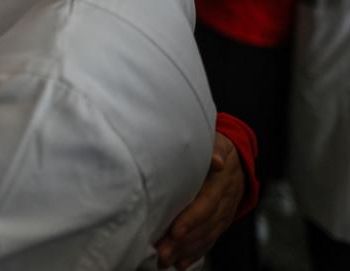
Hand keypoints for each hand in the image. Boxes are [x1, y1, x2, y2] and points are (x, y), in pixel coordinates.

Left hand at [156, 133, 243, 269]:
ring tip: (166, 261)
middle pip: (204, 224)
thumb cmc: (217, 147)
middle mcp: (225, 200)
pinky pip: (210, 239)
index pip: (207, 204)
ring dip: (186, 250)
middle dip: (183, 241)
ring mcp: (224, 213)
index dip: (192, 219)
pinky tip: (181, 263)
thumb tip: (217, 160)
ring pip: (206, 235)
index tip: (175, 232)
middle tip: (162, 254)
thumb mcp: (218, 141)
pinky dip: (196, 252)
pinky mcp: (220, 221)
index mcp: (222, 181)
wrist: (238, 158)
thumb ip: (215, 148)